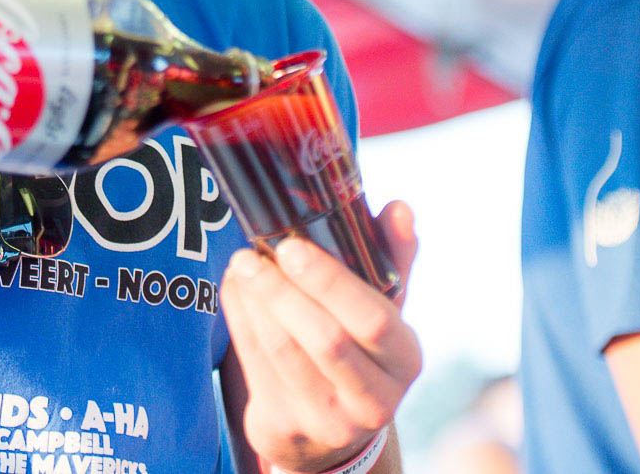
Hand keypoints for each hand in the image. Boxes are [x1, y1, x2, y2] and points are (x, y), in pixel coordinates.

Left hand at [223, 202, 421, 472]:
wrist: (329, 431)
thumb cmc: (357, 349)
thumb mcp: (382, 308)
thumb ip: (391, 256)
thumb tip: (398, 207)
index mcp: (404, 359)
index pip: (374, 320)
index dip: (330, 282)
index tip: (291, 246)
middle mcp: (374, 399)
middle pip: (326, 340)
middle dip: (283, 292)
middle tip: (252, 254)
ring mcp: (328, 421)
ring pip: (283, 353)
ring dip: (255, 303)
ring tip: (241, 266)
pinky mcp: (286, 429)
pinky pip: (254, 366)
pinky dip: (240, 322)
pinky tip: (235, 291)